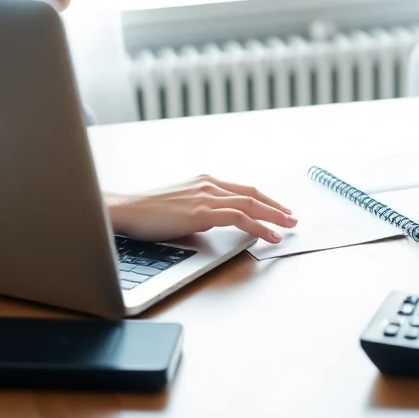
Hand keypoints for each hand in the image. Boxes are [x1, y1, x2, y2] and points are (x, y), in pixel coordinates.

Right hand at [105, 175, 296, 243]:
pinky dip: (259, 226)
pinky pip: (240, 218)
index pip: (243, 189)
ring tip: (289, 226)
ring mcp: (206, 196)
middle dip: (276, 206)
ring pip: (250, 204)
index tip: (278, 209)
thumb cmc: (146, 212)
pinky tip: (270, 235)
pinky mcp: (202, 212)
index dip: (265, 199)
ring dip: (274, 215)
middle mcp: (208, 184)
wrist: (125, 209)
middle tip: (292, 217)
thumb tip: (214, 223)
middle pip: (252, 194)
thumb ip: (199, 211)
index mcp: (204, 182)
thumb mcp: (179, 207)